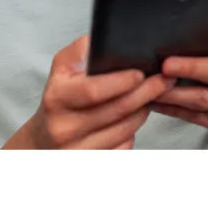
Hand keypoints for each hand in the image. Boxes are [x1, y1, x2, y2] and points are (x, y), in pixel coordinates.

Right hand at [3, 35, 174, 148]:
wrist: (43, 141)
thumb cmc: (59, 98)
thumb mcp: (61, 69)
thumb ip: (80, 51)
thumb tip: (103, 41)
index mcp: (57, 98)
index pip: (93, 91)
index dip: (121, 82)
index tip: (141, 73)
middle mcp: (64, 127)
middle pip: (116, 111)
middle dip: (145, 93)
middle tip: (164, 81)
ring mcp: (78, 151)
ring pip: (126, 130)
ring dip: (143, 110)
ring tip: (151, 95)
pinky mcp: (92, 165)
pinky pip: (124, 147)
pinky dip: (134, 130)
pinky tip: (135, 116)